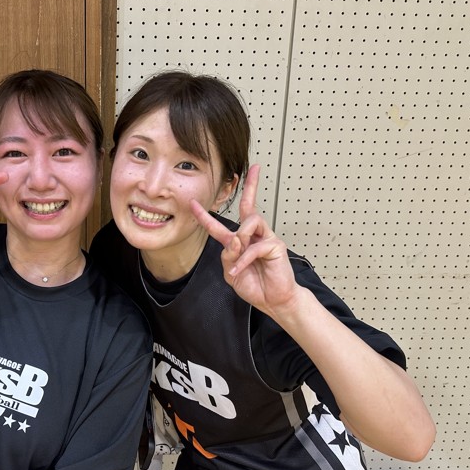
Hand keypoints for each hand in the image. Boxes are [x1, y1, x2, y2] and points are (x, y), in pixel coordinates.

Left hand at [189, 164, 299, 317]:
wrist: (273, 300)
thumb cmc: (255, 286)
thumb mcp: (231, 272)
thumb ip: (228, 256)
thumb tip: (234, 240)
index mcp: (237, 243)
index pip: (219, 226)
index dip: (204, 216)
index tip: (193, 203)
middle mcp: (252, 236)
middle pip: (249, 205)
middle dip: (251, 185)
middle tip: (255, 169)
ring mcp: (265, 238)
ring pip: (250, 221)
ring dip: (240, 237)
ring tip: (238, 253)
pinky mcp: (275, 245)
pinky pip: (255, 246)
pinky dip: (244, 260)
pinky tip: (240, 269)